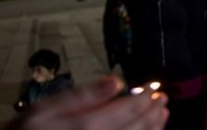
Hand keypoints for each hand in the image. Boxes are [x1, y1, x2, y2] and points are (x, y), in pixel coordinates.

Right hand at [7, 75, 168, 129]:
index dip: (145, 95)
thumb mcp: (44, 109)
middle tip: (162, 98)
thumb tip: (115, 81)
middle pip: (138, 125)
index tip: (154, 87)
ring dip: (154, 126)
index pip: (129, 107)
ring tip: (162, 114)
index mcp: (88, 125)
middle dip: (154, 110)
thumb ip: (83, 95)